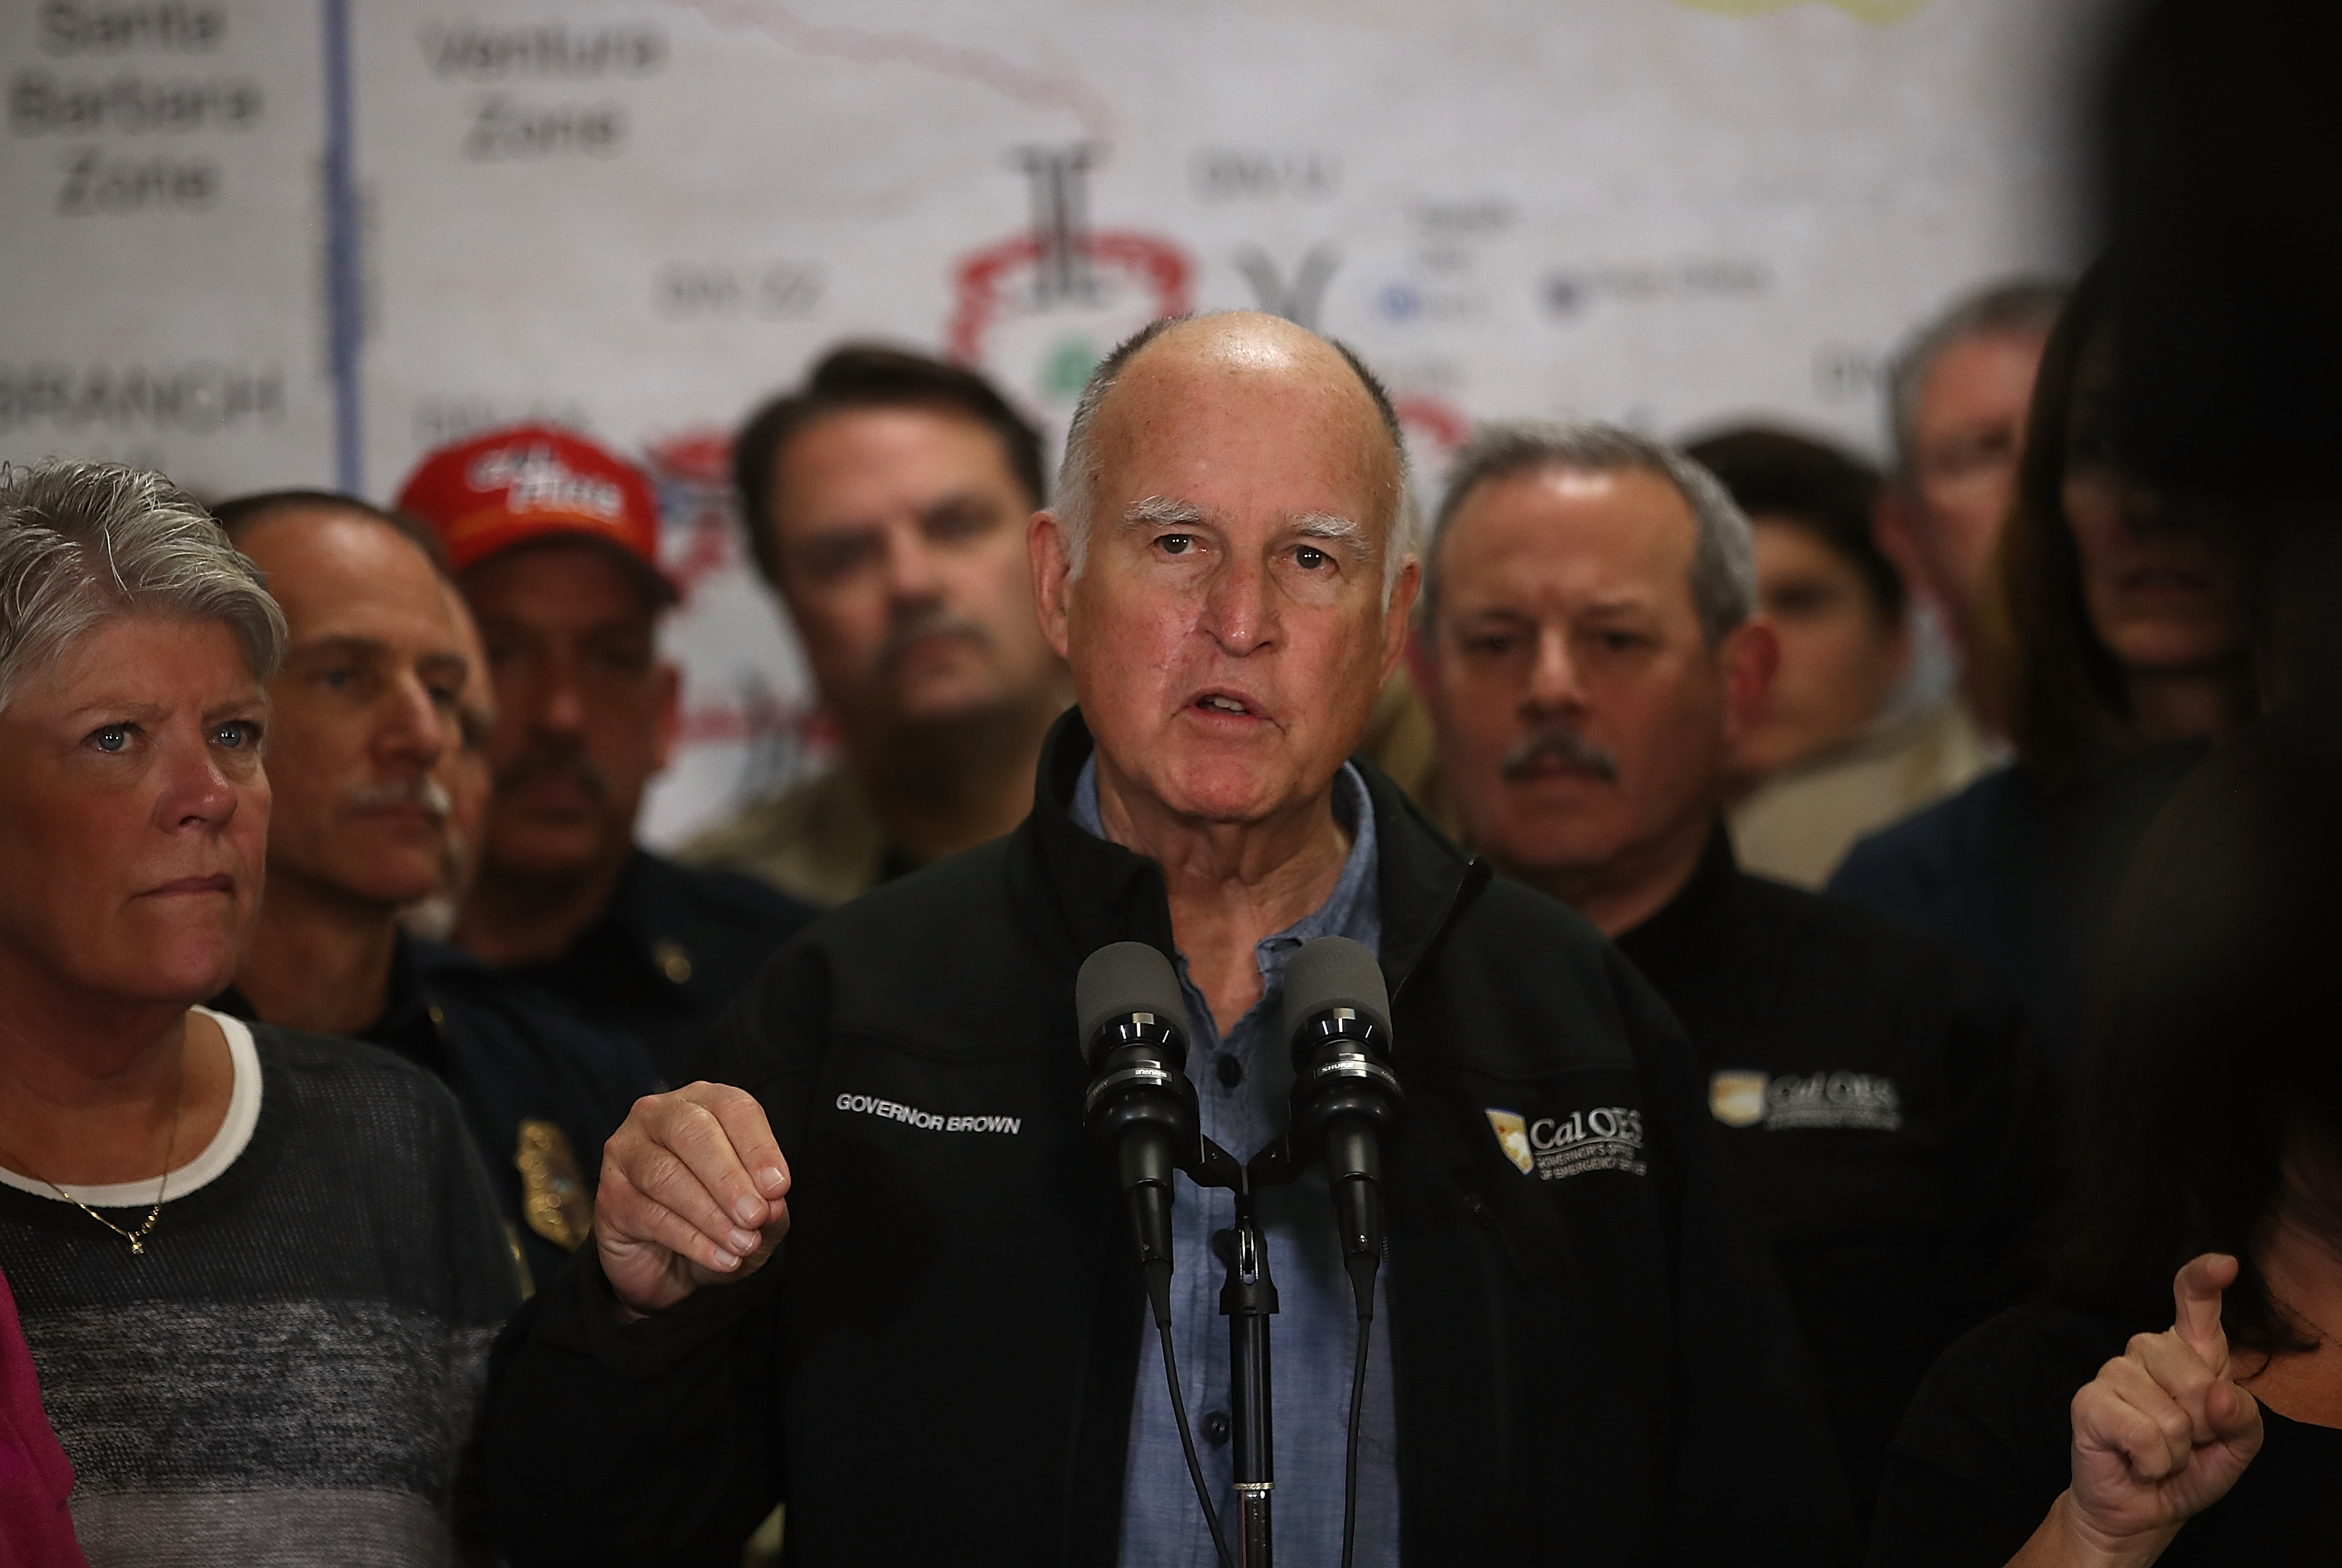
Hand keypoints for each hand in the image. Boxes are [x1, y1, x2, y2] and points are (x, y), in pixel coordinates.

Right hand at [595, 1082, 791, 1318]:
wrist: (669, 1266)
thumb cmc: (718, 1221)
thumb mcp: (758, 1215)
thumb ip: (770, 1204)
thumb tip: (774, 1203)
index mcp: (704, 1102)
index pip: (733, 1107)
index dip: (758, 1146)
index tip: (778, 1187)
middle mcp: (659, 1116)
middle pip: (693, 1132)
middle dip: (729, 1177)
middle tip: (756, 1216)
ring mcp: (626, 1152)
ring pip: (667, 1174)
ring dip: (711, 1214)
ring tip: (742, 1244)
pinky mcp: (609, 1197)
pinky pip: (650, 1214)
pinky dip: (691, 1240)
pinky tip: (719, 1258)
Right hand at [2020, 1253, 2265, 1565]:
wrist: (2144, 1509)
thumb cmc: (2190, 1468)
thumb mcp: (2237, 1446)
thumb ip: (2242, 1416)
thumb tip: (2217, 1395)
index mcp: (2188, 1352)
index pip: (2194, 1302)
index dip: (2205, 1279)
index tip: (2225, 1264)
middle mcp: (2147, 1351)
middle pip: (2196, 1372)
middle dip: (2204, 1423)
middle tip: (2186, 1442)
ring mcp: (2113, 1372)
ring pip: (2171, 1411)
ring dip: (2176, 1449)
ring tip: (2159, 1454)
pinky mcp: (2087, 1401)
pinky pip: (2142, 1431)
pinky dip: (2153, 1460)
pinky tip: (2139, 1461)